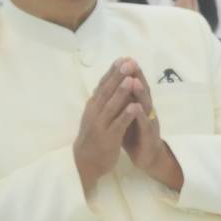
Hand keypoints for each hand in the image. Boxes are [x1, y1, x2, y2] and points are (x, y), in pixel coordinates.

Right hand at [73, 60, 137, 192]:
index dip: (113, 71)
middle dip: (118, 76)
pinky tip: (134, 106)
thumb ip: (103, 101)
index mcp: (94, 105)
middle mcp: (95, 112)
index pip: (103, 84)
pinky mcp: (108, 137)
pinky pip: (118, 124)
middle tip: (128, 62)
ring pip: (112, 105)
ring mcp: (100, 124)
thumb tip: (110, 83)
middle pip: (107, 91)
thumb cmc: (94, 137)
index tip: (123, 58)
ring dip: (121, 92)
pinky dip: (126, 114)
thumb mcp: (97, 115)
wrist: (85, 162)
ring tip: (131, 79)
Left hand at [116, 60, 183, 189]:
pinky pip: (144, 124)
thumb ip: (123, 101)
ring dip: (140, 93)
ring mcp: (149, 122)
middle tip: (132, 62)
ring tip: (135, 81)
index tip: (123, 58)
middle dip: (137, 76)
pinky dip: (140, 116)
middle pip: (142, 91)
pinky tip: (137, 108)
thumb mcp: (127, 115)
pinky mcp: (149, 136)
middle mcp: (146, 111)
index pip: (134, 86)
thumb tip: (115, 83)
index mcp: (138, 105)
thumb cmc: (135, 135)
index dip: (129, 73)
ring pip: (144, 105)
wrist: (147, 158)